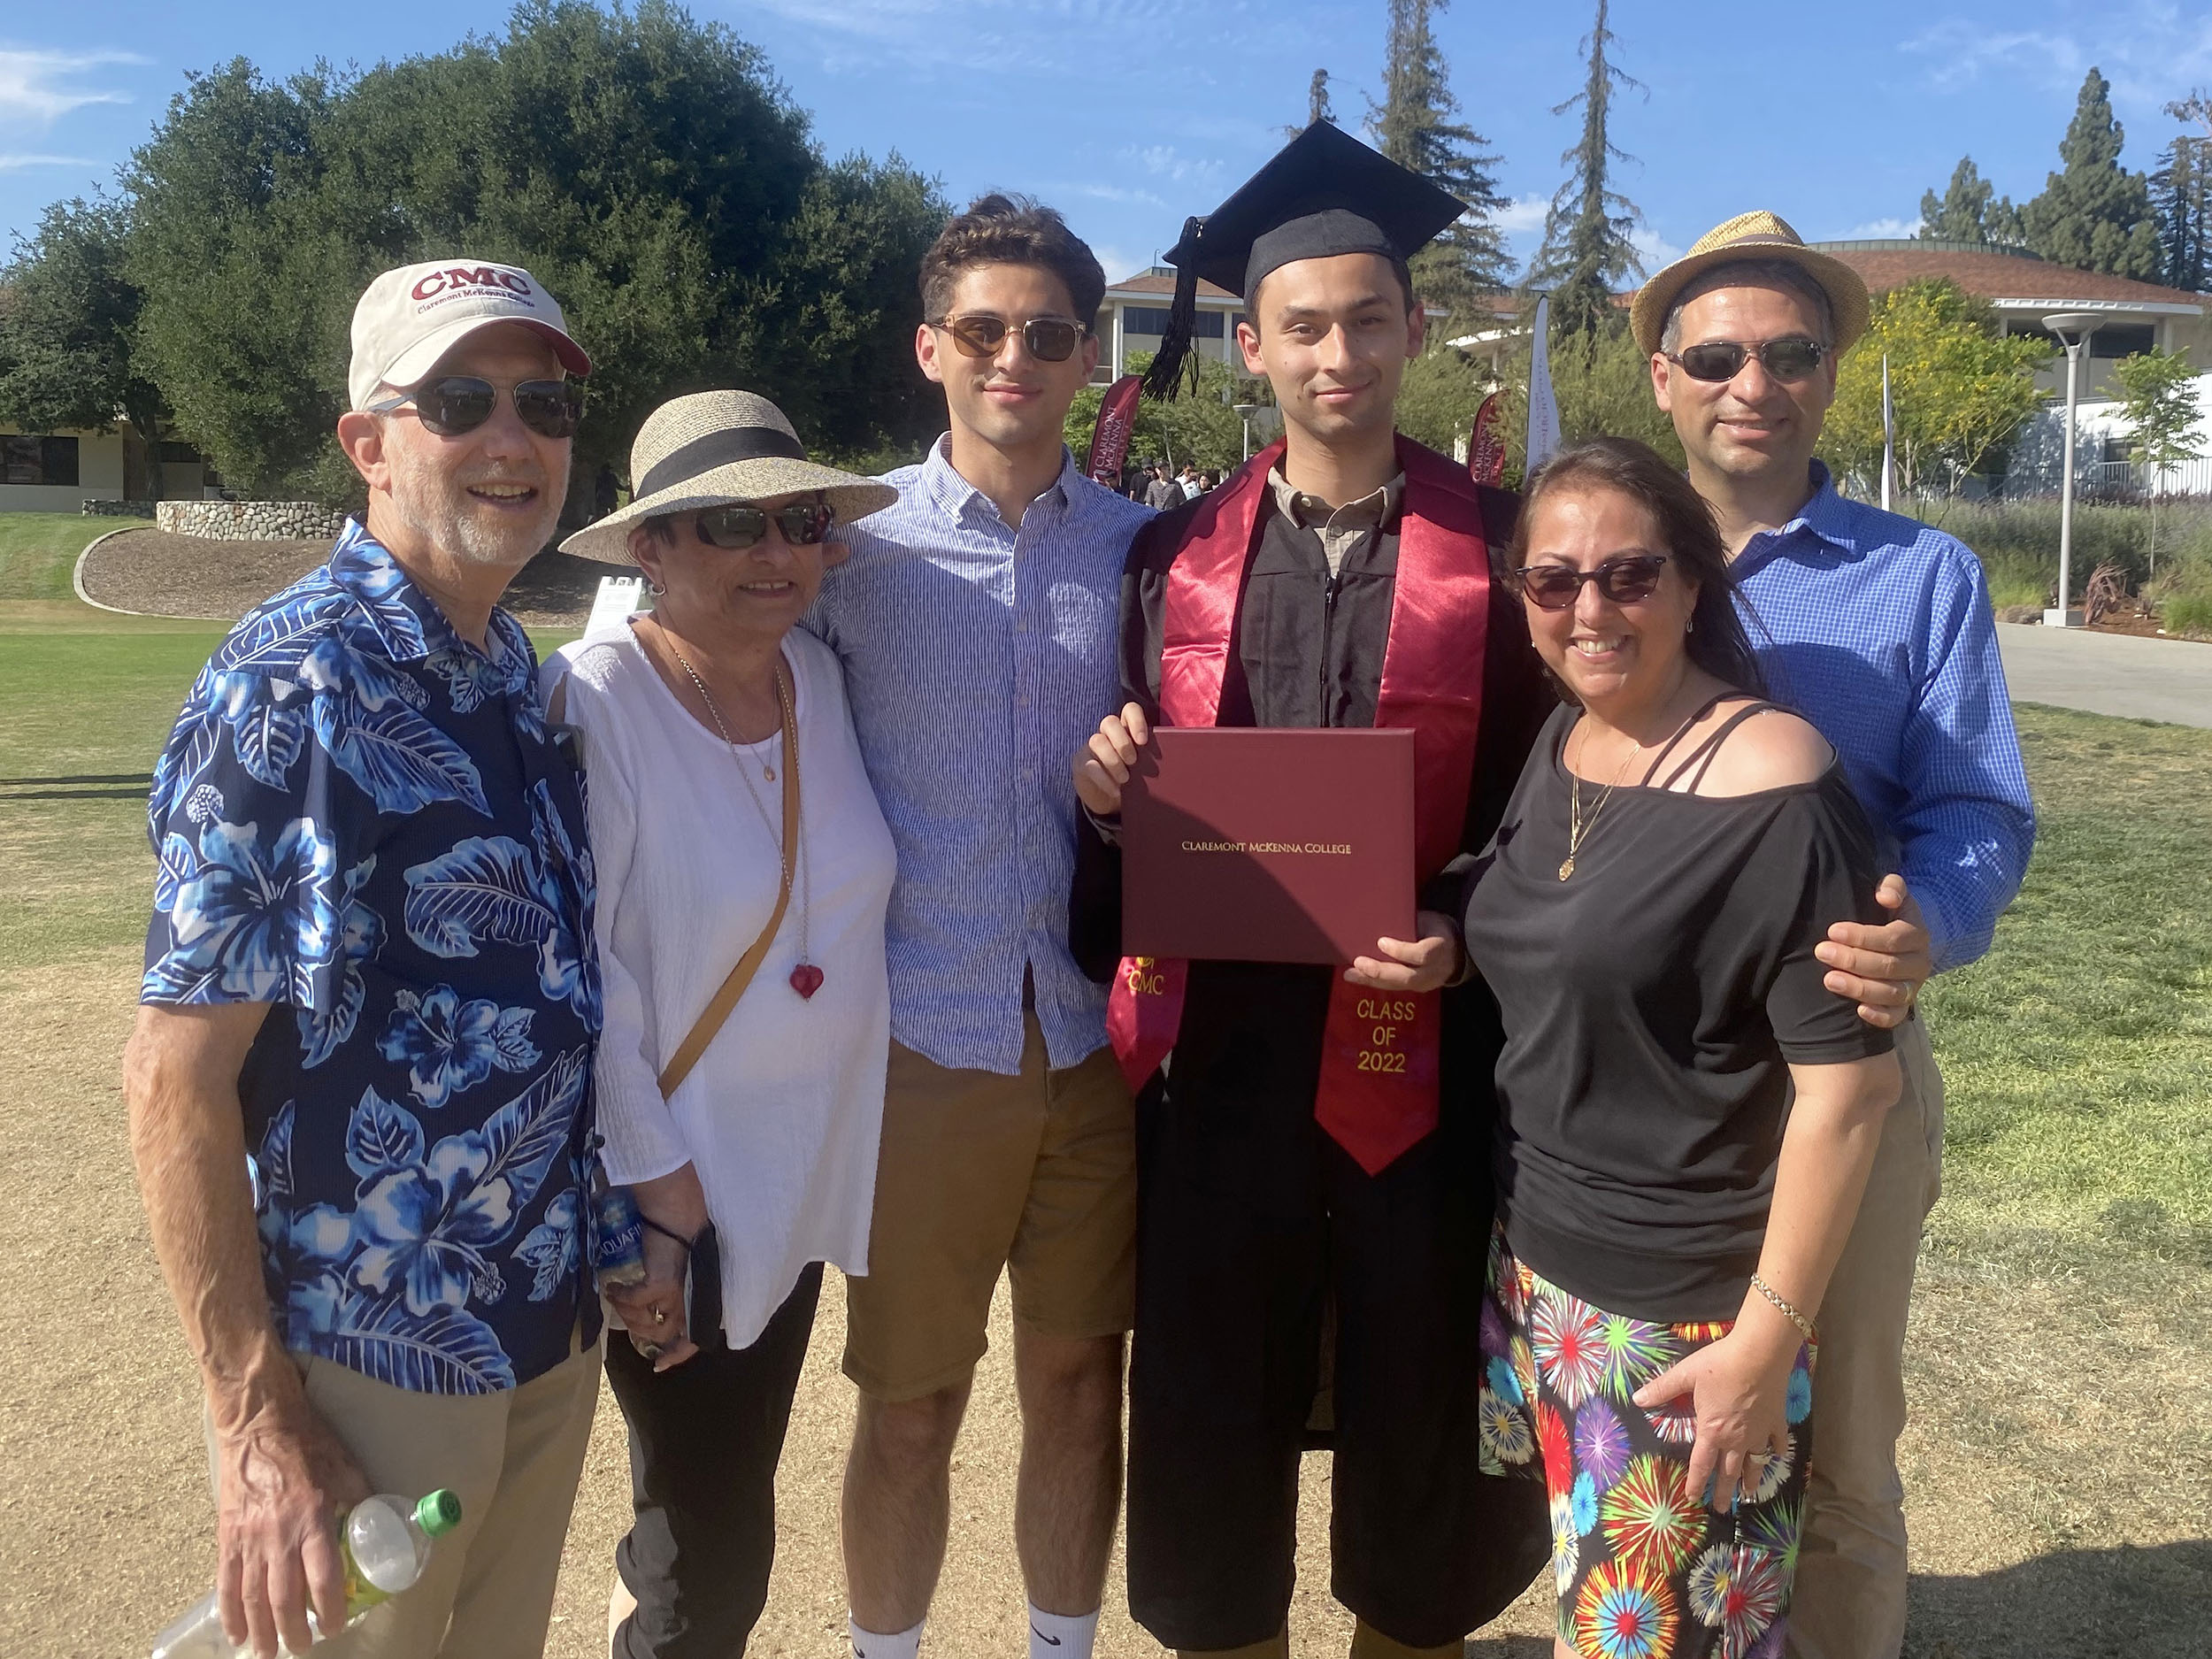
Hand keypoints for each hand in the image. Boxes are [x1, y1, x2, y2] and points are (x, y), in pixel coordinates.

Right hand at [215, 1390, 371, 1656]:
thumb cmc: (309, 1444)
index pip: (323, 1578)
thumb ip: (362, 1501)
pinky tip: (237, 1633)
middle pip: (284, 1598)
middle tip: (304, 1647)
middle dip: (295, 1630)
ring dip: (261, 1630)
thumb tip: (384, 1525)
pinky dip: (230, 1612)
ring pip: (252, 1598)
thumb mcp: (347, 1469)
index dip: (330, 1609)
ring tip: (270, 1652)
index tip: (336, 1624)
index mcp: (314, 1519)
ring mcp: (249, 1538)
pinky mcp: (228, 1536)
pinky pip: (226, 1583)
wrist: (259, 1425)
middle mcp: (279, 1536)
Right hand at [604, 1163, 708, 1371]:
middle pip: (664, 1335)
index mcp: (697, 1294)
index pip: (694, 1338)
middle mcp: (690, 1299)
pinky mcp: (661, 1284)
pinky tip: (614, 1286)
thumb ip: (667, 1287)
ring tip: (620, 1294)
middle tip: (629, 1319)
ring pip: (645, 1323)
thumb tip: (645, 1311)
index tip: (657, 1366)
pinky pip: (634, 1303)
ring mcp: (676, 1294)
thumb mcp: (673, 1265)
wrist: (674, 1207)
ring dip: (628, 1314)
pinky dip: (621, 1296)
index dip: (677, 1355)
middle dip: (641, 1333)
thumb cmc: (673, 1233)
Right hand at [1073, 702, 1151, 816]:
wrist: (1109, 798)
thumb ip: (1154, 759)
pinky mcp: (1082, 764)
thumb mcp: (1145, 766)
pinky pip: (1089, 765)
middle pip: (1109, 722)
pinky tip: (1116, 791)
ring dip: (1112, 760)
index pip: (1129, 710)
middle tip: (1133, 761)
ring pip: (1096, 741)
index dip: (1136, 721)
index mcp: (1126, 728)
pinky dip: (1103, 779)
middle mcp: (1107, 733)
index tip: (1143, 741)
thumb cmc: (1134, 778)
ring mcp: (1092, 747)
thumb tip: (1179, 764)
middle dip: (1122, 742)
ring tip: (1125, 779)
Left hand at [1345, 910, 1461, 992]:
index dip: (1401, 951)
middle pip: (1407, 977)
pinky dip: (1374, 982)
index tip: (1381, 942)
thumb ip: (1410, 923)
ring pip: (1398, 986)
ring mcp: (1426, 983)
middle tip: (1359, 963)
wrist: (1456, 951)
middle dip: (1380, 971)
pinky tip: (1356, 977)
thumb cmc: (1436, 930)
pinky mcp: (1417, 989)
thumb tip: (1380, 916)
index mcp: (1440, 948)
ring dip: (1371, 981)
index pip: (1421, 955)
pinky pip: (1394, 987)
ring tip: (1350, 974)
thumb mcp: (1429, 920)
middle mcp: (1434, 971)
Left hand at [1632, 1325, 1794, 1511]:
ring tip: (1749, 1494)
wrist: (1759, 1354)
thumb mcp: (1685, 1374)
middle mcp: (1737, 1439)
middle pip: (1729, 1472)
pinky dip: (1776, 1451)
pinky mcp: (1778, 1422)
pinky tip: (1776, 1456)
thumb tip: (1637, 1399)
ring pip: (1755, 1463)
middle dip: (1724, 1492)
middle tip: (1722, 1509)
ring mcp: (1760, 1432)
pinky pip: (1778, 1442)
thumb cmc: (1719, 1364)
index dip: (1697, 1483)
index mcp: (1713, 1431)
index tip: (1693, 1499)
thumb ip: (1662, 1389)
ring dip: (1751, 1480)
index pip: (1701, 1464)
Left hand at [1816, 874, 1930, 1029]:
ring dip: (1858, 988)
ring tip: (1828, 979)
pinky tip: (1859, 1010)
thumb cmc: (1885, 915)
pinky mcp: (1904, 1006)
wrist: (1897, 941)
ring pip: (1890, 993)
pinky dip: (1879, 1016)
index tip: (1833, 931)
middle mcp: (1919, 962)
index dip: (1863, 936)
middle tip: (1821, 952)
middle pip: (1888, 966)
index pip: (1893, 938)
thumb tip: (1885, 896)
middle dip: (1852, 960)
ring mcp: (1912, 986)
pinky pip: (1896, 1017)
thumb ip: (1891, 887)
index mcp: (1916, 934)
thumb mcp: (1891, 894)